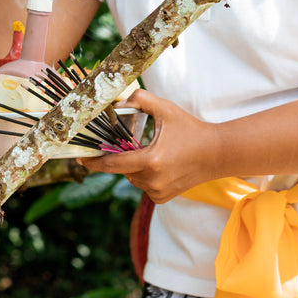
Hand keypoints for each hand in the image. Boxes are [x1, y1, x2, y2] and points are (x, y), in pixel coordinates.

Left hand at [79, 90, 220, 201]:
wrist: (217, 154)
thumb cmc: (191, 130)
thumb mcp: (166, 110)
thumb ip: (141, 99)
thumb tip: (119, 100)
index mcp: (150, 161)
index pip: (112, 164)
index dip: (93, 161)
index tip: (80, 158)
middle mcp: (152, 180)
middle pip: (122, 169)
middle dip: (123, 156)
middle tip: (134, 144)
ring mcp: (158, 192)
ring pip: (132, 178)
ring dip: (135, 166)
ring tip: (155, 152)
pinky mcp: (163, 198)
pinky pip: (143, 186)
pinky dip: (145, 176)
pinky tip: (161, 164)